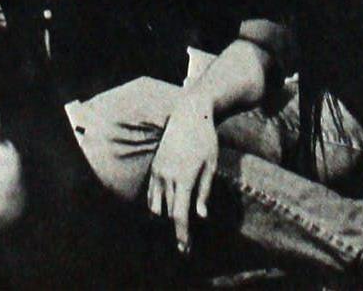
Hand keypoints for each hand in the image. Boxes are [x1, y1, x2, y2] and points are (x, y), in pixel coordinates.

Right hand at [146, 93, 216, 253]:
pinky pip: (152, 191)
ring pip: (156, 204)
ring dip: (164, 219)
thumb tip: (200, 216)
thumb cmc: (205, 139)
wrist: (188, 114)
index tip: (184, 249)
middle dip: (176, 231)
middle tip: (184, 247)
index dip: (181, 234)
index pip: (179, 214)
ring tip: (175, 229)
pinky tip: (164, 210)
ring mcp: (158, 170)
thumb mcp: (211, 165)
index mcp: (183, 177)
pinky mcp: (155, 165)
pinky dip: (156, 204)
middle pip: (167, 212)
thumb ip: (204, 192)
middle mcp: (167, 176)